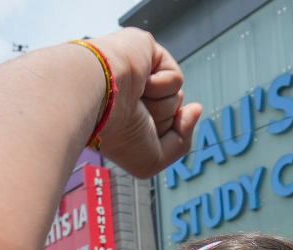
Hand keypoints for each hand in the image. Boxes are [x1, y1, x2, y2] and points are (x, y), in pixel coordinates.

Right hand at [90, 29, 201, 178]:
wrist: (95, 100)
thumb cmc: (116, 132)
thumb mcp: (152, 158)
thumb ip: (182, 141)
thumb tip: (196, 108)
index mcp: (122, 114)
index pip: (160, 129)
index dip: (157, 136)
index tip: (130, 135)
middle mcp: (129, 92)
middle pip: (171, 114)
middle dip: (159, 120)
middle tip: (131, 115)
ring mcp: (137, 70)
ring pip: (176, 97)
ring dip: (160, 106)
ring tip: (133, 99)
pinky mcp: (145, 48)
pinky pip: (176, 79)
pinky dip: (161, 86)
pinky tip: (139, 83)